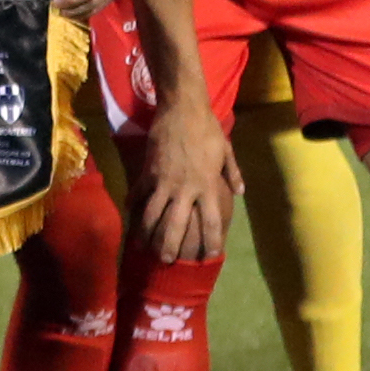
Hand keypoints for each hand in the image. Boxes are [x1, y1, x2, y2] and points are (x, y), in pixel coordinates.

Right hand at [140, 99, 239, 263]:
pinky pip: (139, 193)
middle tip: (167, 262)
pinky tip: (129, 216)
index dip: (210, 241)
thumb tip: (240, 192)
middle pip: (176, 225)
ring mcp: (164, 181)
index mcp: (207, 185)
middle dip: (171, 246)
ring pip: (152, 214)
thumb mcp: (226, 151)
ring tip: (143, 247)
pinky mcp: (148, 172)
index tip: (210, 256)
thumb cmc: (207, 128)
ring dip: (147, 233)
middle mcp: (185, 188)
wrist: (182, 108)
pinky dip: (133, 205)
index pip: (210, 221)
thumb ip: (232, 173)